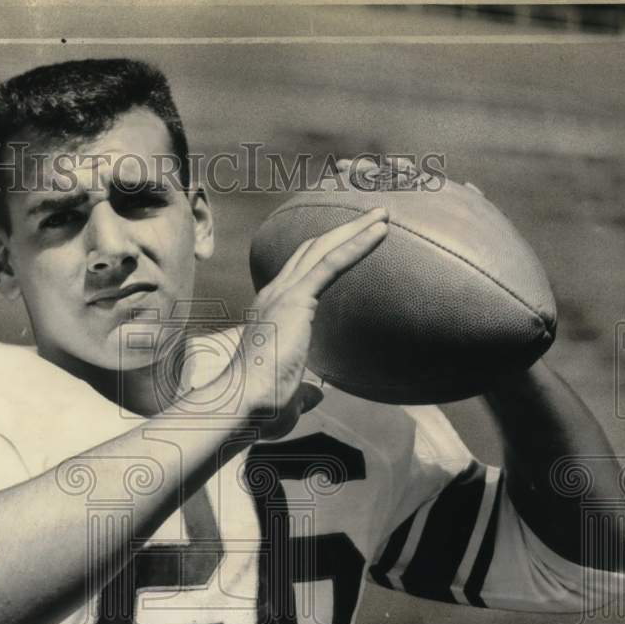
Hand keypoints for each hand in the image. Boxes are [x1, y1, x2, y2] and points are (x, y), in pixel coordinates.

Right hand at [226, 207, 388, 439]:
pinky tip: (380, 232)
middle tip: (374, 217)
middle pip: (312, 251)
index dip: (324, 254)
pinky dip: (357, 244)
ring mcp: (283, 294)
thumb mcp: (288, 398)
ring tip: (382, 215)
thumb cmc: (260, 408)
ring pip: (323, 249)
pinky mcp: (296, 299)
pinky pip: (332, 263)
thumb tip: (316, 395)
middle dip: (343, 231)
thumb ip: (303, 391)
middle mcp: (273, 295)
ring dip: (355, 229)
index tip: (350, 242)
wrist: (242, 405)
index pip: (299, 272)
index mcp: (270, 313)